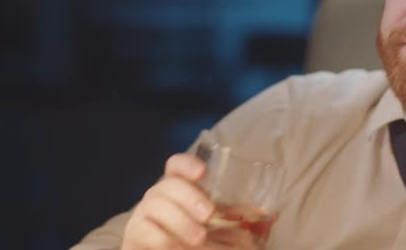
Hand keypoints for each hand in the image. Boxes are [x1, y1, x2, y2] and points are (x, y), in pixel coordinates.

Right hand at [121, 153, 262, 249]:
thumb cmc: (194, 236)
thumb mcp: (221, 226)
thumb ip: (241, 220)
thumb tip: (270, 215)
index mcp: (179, 186)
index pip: (175, 165)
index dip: (187, 164)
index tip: (203, 173)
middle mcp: (159, 195)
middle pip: (168, 185)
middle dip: (190, 197)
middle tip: (209, 214)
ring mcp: (144, 214)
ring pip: (157, 208)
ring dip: (182, 224)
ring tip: (201, 238)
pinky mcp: (135, 235)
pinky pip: (149, 233)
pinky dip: (169, 242)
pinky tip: (183, 248)